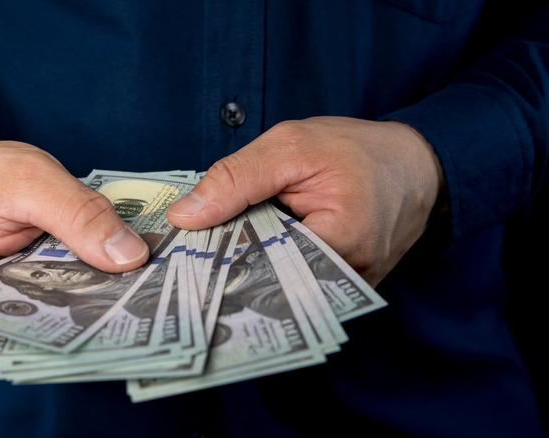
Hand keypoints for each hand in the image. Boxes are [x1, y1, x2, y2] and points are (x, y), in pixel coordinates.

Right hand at [0, 135, 148, 357]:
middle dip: (93, 311)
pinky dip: (83, 290)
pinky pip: (55, 307)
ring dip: (93, 301)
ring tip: (140, 287)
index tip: (131, 307)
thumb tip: (131, 257)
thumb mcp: (29, 178)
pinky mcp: (16, 307)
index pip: (22, 325)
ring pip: (53, 322)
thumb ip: (79, 214)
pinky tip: (116, 277)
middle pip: (41, 330)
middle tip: (149, 296)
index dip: (79, 319)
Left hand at [167, 116, 443, 285]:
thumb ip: (236, 179)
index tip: (181, 252)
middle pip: (268, 283)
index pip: (260, 266)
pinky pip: (297, 281)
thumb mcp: (291, 146)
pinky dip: (271, 264)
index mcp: (339, 244)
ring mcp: (347, 289)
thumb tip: (185, 216)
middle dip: (230, 266)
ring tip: (214, 250)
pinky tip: (248, 249)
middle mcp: (346, 281)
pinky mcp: (343, 286)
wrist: (418, 163)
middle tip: (187, 254)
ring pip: (280, 284)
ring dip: (250, 265)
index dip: (217, 257)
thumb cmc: (358, 149)